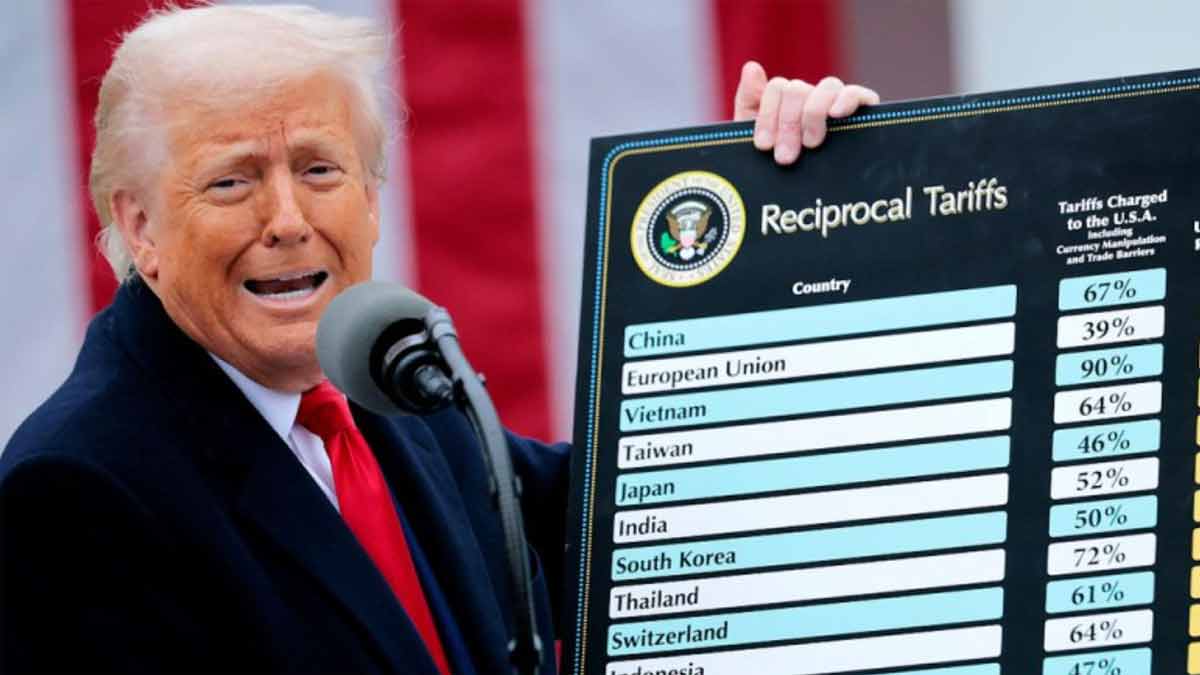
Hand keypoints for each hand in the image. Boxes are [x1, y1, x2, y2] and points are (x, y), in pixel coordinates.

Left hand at [733, 61, 879, 164]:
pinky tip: (836, 114)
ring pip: (828, 86)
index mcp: (787, 103)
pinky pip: (858, 94)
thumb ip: (749, 102)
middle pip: (799, 89)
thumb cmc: (776, 169)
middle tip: (785, 157)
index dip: (768, 115)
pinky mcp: (863, 114)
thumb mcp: (753, 139)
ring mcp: (837, 105)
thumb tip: (751, 66)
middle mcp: (813, 99)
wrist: (799, 202)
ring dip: (813, 114)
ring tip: (810, 144)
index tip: (764, 145)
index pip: (778, 88)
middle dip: (788, 124)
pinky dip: (847, 99)